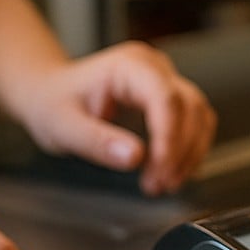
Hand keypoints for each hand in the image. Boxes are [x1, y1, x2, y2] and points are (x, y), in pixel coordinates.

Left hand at [18, 41, 215, 195]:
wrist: (50, 93)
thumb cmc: (54, 104)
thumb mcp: (63, 126)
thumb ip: (97, 141)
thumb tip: (134, 157)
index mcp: (129, 65)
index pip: (165, 98)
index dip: (169, 138)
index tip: (159, 171)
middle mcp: (154, 68)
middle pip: (190, 106)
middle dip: (180, 151)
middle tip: (159, 184)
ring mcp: (166, 81)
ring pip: (199, 115)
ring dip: (190, 152)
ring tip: (165, 183)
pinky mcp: (171, 98)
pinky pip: (196, 122)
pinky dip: (190, 149)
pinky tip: (174, 171)